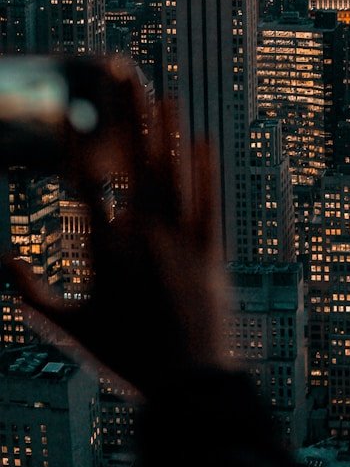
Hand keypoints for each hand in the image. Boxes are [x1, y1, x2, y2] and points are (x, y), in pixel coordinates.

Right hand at [2, 57, 235, 398]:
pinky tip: (202, 140)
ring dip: (167, 134)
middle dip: (127, 118)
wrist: (187, 386)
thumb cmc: (125, 358)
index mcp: (107, 253)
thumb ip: (32, 294)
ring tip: (164, 97)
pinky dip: (205, 170)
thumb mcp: (70, 330)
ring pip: (173, 175)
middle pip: (134, 165)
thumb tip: (2, 258)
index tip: (68, 109)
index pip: (86, 185)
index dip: (77, 144)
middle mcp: (145, 239)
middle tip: (122, 80)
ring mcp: (181, 241)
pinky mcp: (212, 249)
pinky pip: (208, 201)